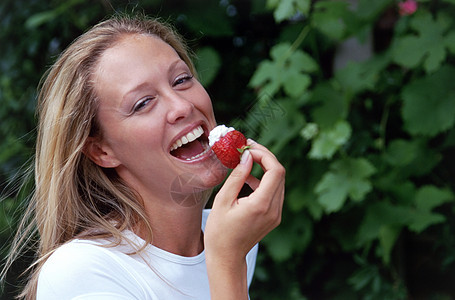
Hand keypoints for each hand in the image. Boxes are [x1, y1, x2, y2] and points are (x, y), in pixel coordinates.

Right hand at [204, 140, 284, 298]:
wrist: (227, 257)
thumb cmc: (220, 232)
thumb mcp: (223, 201)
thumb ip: (237, 176)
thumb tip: (247, 156)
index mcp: (261, 205)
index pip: (275, 170)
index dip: (264, 154)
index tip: (248, 148)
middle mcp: (274, 209)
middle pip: (279, 173)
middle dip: (265, 157)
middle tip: (247, 149)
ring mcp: (276, 214)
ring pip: (278, 182)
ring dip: (265, 168)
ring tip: (245, 162)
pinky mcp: (274, 217)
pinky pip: (274, 192)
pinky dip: (264, 181)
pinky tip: (248, 180)